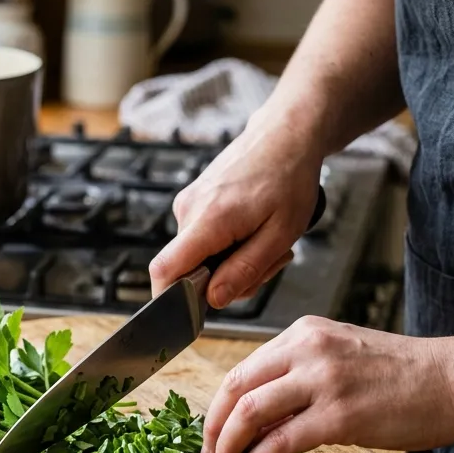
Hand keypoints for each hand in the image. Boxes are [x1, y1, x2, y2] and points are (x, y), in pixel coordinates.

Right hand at [149, 108, 325, 307]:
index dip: (168, 301)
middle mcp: (188, 210)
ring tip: (266, 238)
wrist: (286, 135)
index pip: (165, 270)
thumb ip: (245, 271)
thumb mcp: (280, 234)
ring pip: (198, 255)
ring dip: (232, 260)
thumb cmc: (289, 179)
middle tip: (268, 262)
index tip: (187, 317)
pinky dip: (228, 243)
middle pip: (188, 269)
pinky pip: (202, 238)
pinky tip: (253, 227)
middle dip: (225, 279)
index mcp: (208, 220)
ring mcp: (188, 203)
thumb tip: (212, 300)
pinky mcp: (194, 200)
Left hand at [202, 316, 453, 452]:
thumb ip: (300, 378)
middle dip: (213, 427)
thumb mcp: (342, 359)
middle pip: (235, 388)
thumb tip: (259, 418)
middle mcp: (307, 350)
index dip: (219, 405)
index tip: (213, 430)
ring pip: (249, 414)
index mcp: (303, 334)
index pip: (242, 368)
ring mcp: (322, 381)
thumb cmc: (406, 374)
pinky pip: (280, 442)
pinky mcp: (339, 416)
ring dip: (228, 447)